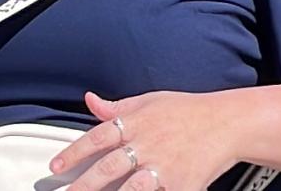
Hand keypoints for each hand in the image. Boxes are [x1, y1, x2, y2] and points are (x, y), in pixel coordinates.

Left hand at [51, 91, 234, 189]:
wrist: (225, 122)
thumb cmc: (186, 110)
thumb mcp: (149, 101)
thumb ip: (117, 107)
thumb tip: (90, 100)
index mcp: (136, 122)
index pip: (97, 137)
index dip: (73, 152)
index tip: (55, 166)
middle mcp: (146, 144)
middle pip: (107, 168)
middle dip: (82, 186)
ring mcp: (164, 168)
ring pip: (129, 189)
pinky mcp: (181, 185)